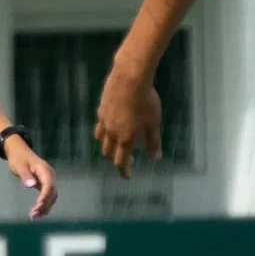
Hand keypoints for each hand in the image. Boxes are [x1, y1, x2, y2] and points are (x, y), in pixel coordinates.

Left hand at [6, 142, 57, 220]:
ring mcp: (48, 180)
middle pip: (52, 193)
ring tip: (35, 217)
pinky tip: (39, 214)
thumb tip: (31, 185)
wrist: (19, 151)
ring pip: (51, 197)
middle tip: (33, 215)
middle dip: (44, 205)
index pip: (48, 185)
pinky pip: (48, 196)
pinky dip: (44, 205)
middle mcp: (49, 176)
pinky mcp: (45, 185)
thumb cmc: (18, 158)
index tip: (38, 206)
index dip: (44, 196)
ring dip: (45, 208)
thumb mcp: (19, 166)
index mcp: (44, 170)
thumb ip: (25, 175)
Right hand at [93, 64, 162, 178]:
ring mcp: (104, 120)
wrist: (129, 78)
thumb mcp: (154, 123)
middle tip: (126, 160)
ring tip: (115, 144)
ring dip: (107, 145)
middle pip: (108, 152)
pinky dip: (104, 130)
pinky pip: (100, 124)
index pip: (121, 161)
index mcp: (125, 139)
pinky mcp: (101, 108)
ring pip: (101, 139)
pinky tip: (110, 125)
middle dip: (116, 159)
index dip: (124, 171)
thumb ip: (153, 142)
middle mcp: (111, 133)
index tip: (127, 177)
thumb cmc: (146, 102)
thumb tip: (155, 159)